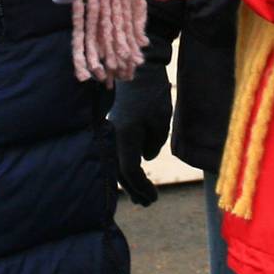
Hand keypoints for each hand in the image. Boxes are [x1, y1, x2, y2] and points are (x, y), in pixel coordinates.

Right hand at [108, 64, 170, 205]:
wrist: (138, 69)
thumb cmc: (152, 94)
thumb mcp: (161, 121)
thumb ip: (154, 144)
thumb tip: (146, 158)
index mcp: (125, 137)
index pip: (131, 170)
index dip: (142, 187)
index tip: (154, 198)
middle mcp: (114, 136)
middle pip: (120, 172)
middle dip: (134, 189)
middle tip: (148, 203)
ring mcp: (111, 131)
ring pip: (116, 164)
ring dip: (128, 181)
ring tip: (140, 196)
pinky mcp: (114, 127)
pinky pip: (116, 153)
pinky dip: (124, 167)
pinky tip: (133, 174)